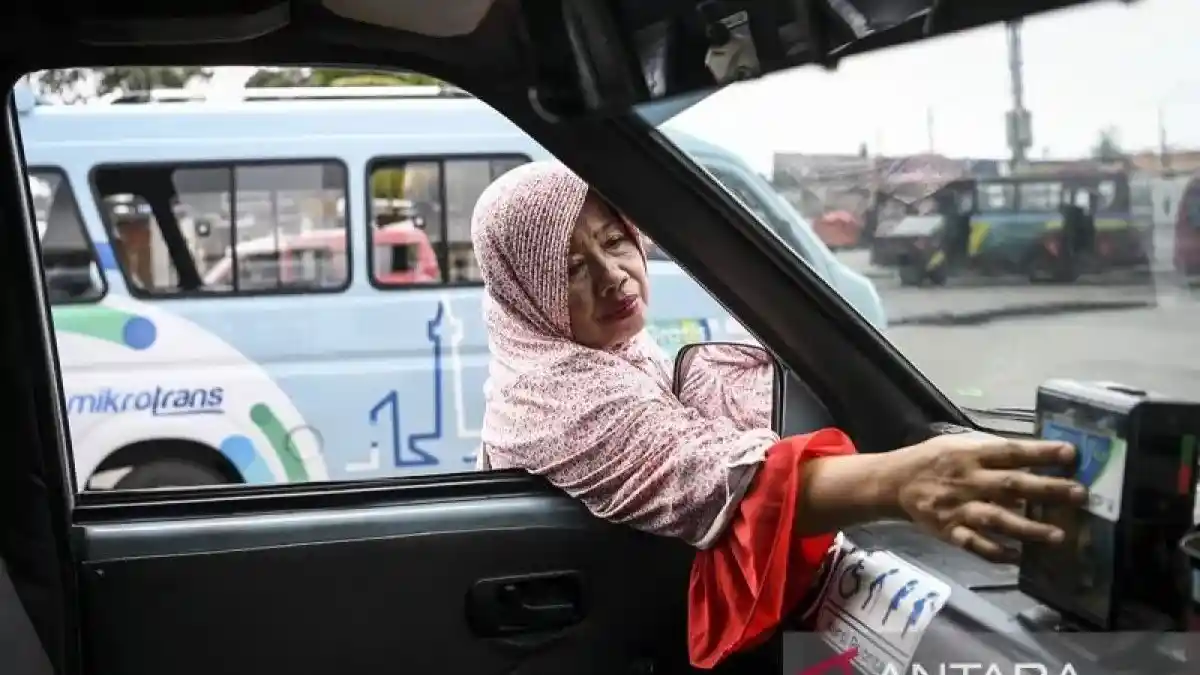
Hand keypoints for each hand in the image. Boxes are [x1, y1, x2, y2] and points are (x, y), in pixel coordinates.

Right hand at [890, 435, 1087, 561]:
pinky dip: (998, 553)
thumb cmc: (933, 459)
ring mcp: (959, 508)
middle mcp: (968, 480)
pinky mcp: (950, 531)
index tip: (1071, 453)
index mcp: (970, 454)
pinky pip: (976, 545)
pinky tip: (1020, 558)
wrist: (895, 482)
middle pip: (1012, 485)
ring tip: (1058, 535)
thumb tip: (1034, 454)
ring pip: (997, 520)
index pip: (1011, 452)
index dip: (1041, 452)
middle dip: (1047, 490)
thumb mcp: (958, 444)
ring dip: (1028, 528)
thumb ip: (991, 450)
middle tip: (1079, 494)